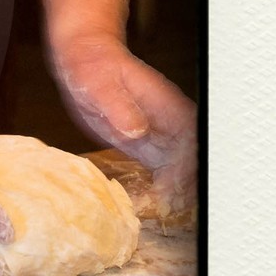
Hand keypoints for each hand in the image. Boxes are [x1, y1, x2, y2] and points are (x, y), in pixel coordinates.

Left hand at [50, 33, 196, 210]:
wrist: (85, 62)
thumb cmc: (94, 66)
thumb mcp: (101, 83)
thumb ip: (119, 106)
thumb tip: (137, 129)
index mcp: (167, 107)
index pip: (190, 142)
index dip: (184, 168)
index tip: (170, 189)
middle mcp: (170, 124)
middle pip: (190, 162)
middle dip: (182, 188)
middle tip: (163, 209)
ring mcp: (160, 136)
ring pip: (178, 172)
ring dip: (172, 194)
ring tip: (155, 213)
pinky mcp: (145, 146)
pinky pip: (160, 174)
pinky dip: (156, 191)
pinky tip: (145, 205)